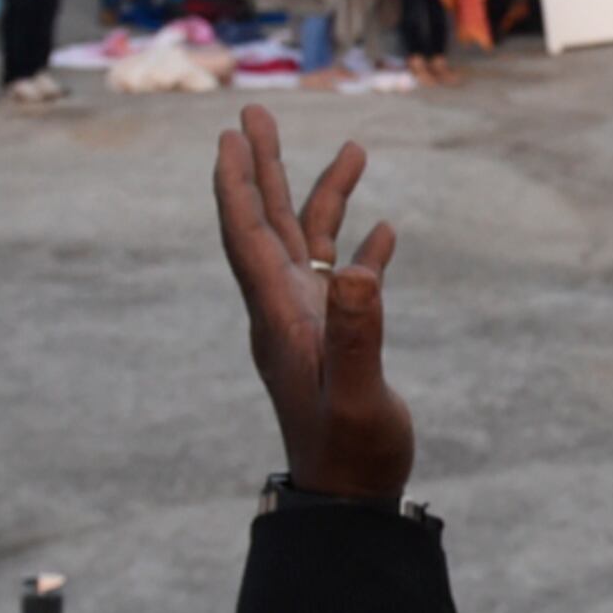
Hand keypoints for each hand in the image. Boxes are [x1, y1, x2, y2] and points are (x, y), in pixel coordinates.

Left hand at [211, 103, 412, 501]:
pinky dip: (361, 247)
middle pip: (268, 224)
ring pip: (310, 244)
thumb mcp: (360, 394)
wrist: (349, 498)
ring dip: (326, 196)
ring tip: (355, 148)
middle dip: (262, 168)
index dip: (236, 185)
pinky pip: (345, 279)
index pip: (248, 237)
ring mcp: (311, 323)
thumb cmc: (353, 452)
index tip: (228, 137)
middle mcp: (286, 311)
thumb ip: (359, 334)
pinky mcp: (337, 339)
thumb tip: (360, 270)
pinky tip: (384, 230)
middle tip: (253, 114)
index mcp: (280, 317)